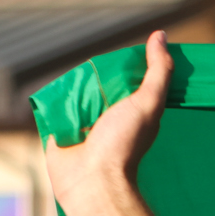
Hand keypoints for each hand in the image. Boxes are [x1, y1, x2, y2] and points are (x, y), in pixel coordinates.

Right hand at [43, 30, 174, 210]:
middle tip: (95, 72)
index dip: (128, 63)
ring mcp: (84, 119)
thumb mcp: (148, 103)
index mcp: (134, 107)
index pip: (129, 75)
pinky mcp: (60, 125)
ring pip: (75, 89)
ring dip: (73, 85)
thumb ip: (158, 72)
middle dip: (96, 73)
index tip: (127, 53)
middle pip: (100, 79)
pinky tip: (57, 94)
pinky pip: (54, 104)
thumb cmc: (124, 143)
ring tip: (76, 86)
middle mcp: (110, 112)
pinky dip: (55, 99)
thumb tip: (160, 36)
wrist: (91, 179)